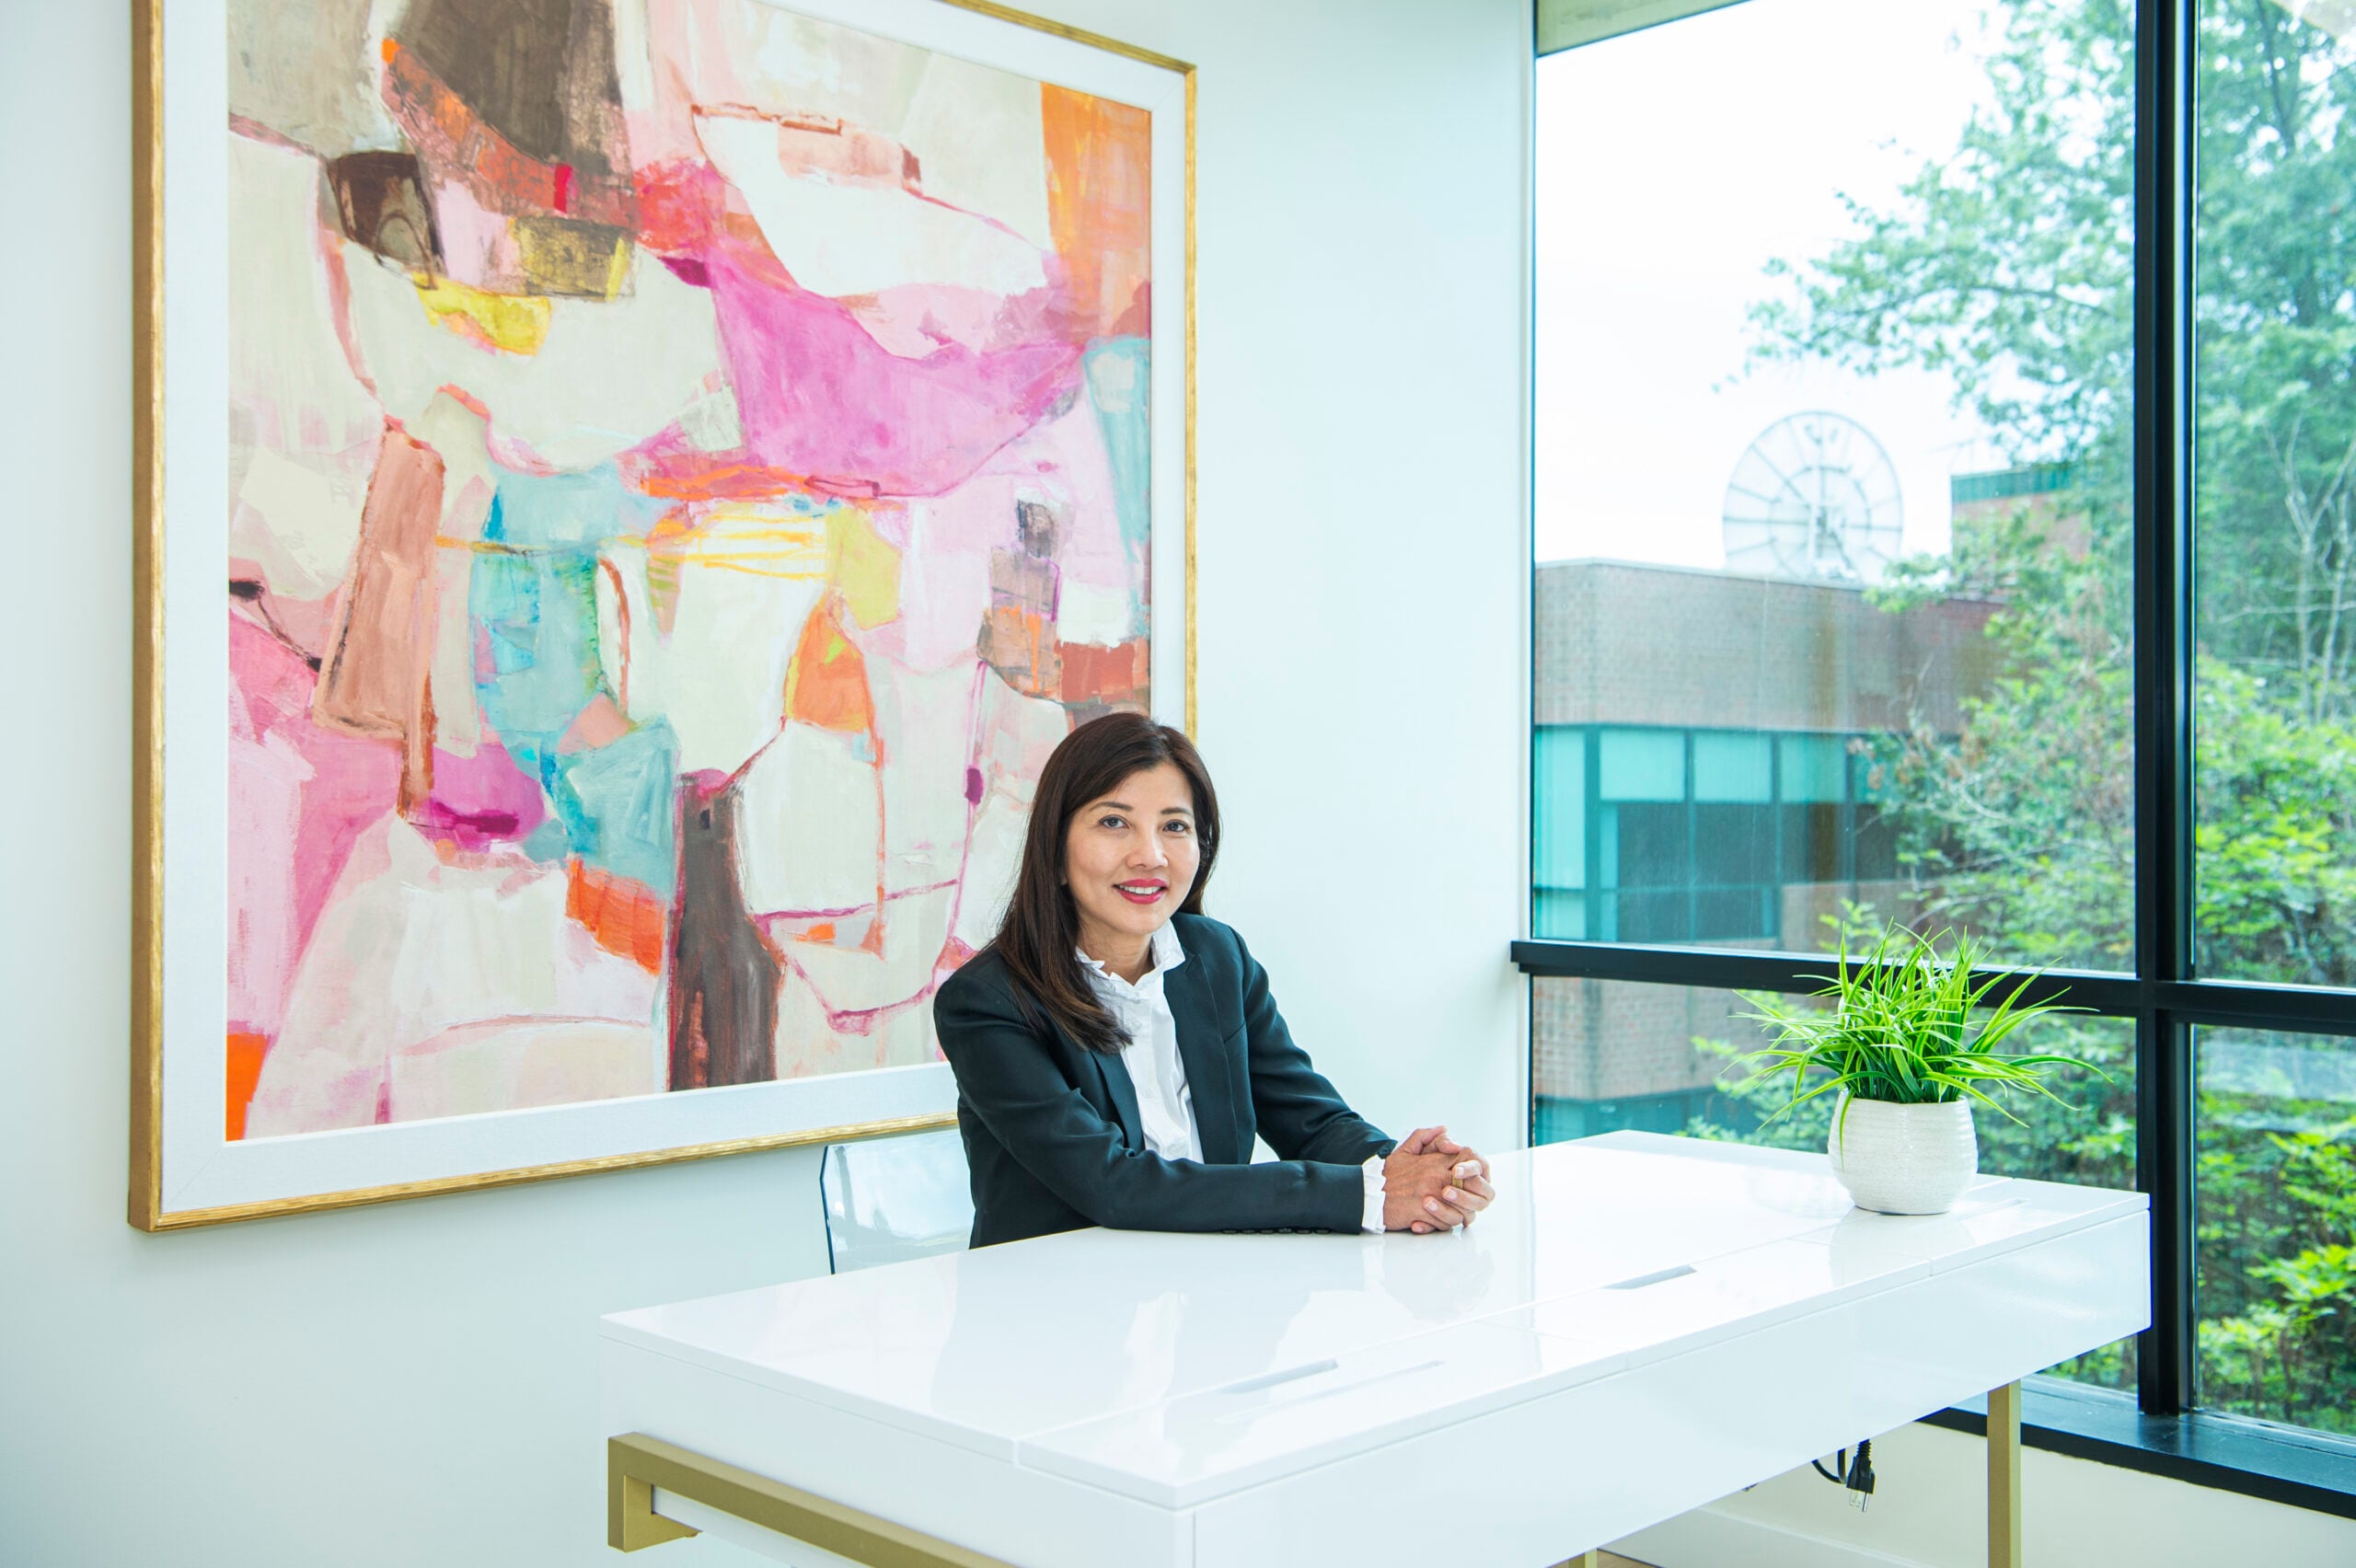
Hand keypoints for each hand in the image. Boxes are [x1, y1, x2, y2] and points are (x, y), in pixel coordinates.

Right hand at [1382, 1125, 1496, 1232]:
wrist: (1369, 1194)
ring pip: (1461, 1209)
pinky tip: (1439, 1222)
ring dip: (1460, 1214)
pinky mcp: (1423, 1213)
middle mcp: (1435, 1176)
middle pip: (1469, 1188)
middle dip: (1471, 1197)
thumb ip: (1425, 1136)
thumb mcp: (1404, 1150)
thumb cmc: (1388, 1175)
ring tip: (1454, 1214)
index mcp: (1433, 1161)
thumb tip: (1444, 1128)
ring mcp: (1430, 1195)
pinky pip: (1445, 1223)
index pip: (1467, 1162)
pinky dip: (1445, 1225)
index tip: (1468, 1182)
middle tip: (1467, 1202)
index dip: (1472, 1173)